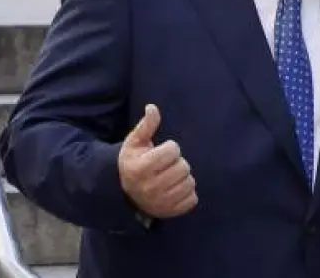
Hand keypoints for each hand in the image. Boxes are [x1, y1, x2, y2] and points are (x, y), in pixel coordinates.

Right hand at [118, 104, 197, 218]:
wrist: (127, 194)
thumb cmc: (134, 162)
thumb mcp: (135, 143)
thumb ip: (146, 125)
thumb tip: (152, 107)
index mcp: (140, 168)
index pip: (173, 150)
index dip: (170, 148)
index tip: (161, 152)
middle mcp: (149, 187)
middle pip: (183, 167)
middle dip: (177, 163)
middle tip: (166, 165)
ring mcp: (160, 202)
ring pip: (190, 182)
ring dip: (183, 177)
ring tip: (170, 177)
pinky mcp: (171, 212)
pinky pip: (192, 199)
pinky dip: (188, 193)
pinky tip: (175, 189)